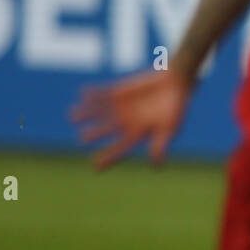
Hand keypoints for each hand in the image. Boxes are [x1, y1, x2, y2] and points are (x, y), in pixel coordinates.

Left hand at [71, 69, 192, 170]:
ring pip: (100, 112)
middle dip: (95, 134)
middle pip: (106, 130)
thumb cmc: (176, 107)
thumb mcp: (170, 128)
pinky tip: (83, 93)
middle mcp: (126, 121)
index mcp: (138, 133)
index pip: (120, 148)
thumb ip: (160, 144)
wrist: (176, 82)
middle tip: (83, 138)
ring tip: (73, 116)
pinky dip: (93, 93)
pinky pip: (102, 93)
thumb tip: (157, 166)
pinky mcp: (119, 92)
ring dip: (87, 113)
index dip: (108, 157)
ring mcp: (121, 106)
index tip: (95, 166)